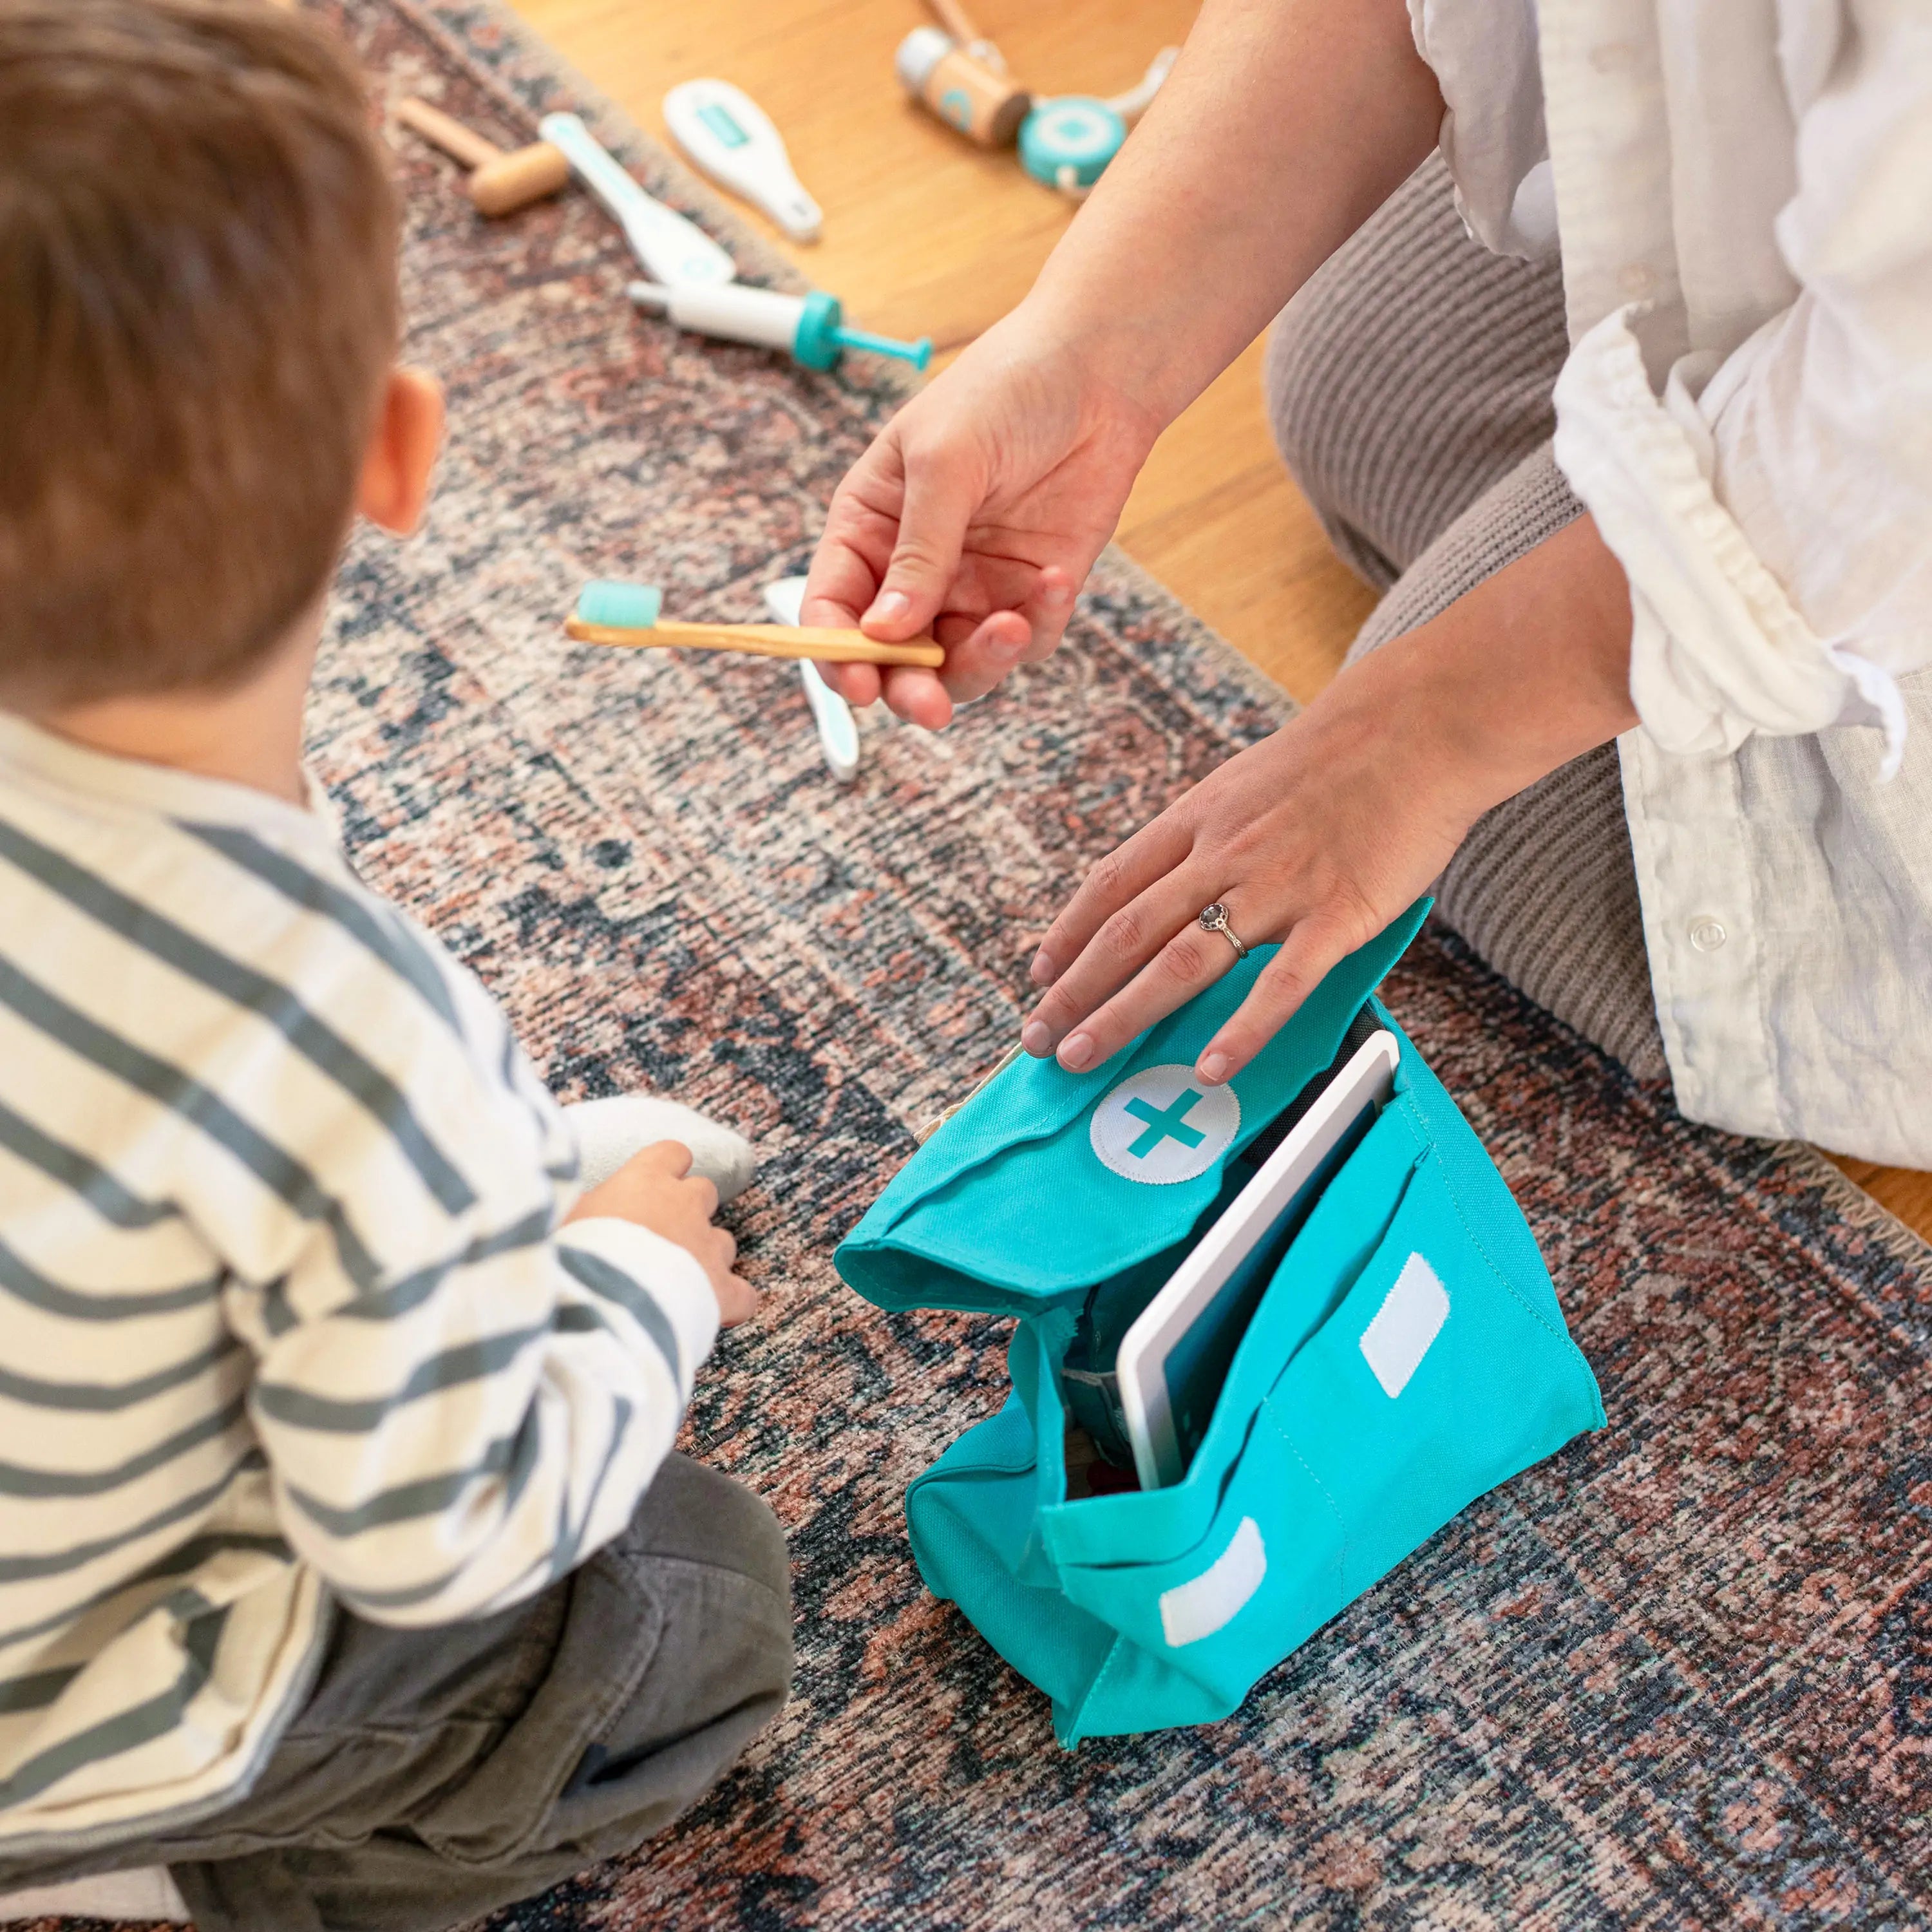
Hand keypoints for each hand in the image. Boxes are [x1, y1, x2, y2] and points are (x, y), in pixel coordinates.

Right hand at [565, 1141, 755, 1325]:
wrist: (598, 1302)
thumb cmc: (570, 1255)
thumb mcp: (561, 1217)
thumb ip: (582, 1207)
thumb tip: (575, 1204)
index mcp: (644, 1179)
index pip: (671, 1153)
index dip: (668, 1168)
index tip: (657, 1183)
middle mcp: (684, 1204)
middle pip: (703, 1193)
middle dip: (688, 1212)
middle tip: (660, 1238)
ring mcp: (707, 1246)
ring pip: (722, 1241)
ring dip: (706, 1256)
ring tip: (677, 1282)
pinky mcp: (722, 1290)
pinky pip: (743, 1294)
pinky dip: (732, 1302)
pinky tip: (714, 1314)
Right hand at [802, 306, 1162, 728]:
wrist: (1097, 372)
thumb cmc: (1003, 392)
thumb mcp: (946, 461)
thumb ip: (918, 551)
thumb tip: (886, 631)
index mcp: (869, 530)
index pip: (834, 607)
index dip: (837, 652)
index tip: (858, 683)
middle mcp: (913, 571)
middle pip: (894, 656)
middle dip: (908, 686)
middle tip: (930, 708)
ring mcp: (973, 587)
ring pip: (960, 665)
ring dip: (979, 664)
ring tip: (1010, 630)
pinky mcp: (1030, 595)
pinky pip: (1027, 641)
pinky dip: (1039, 624)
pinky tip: (1056, 578)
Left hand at [1018, 516, 1637, 1084]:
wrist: (1421, 724)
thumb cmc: (1341, 755)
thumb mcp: (1248, 781)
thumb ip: (1210, 833)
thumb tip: (1177, 879)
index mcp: (1198, 819)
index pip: (1112, 884)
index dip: (1069, 933)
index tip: (1038, 974)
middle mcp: (1223, 854)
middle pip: (1128, 931)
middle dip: (1074, 990)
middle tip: (1037, 1037)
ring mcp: (1277, 886)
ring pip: (1182, 961)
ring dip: (1123, 1013)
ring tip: (1083, 1056)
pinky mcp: (1336, 914)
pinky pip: (1280, 984)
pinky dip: (1241, 1030)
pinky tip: (1210, 1069)